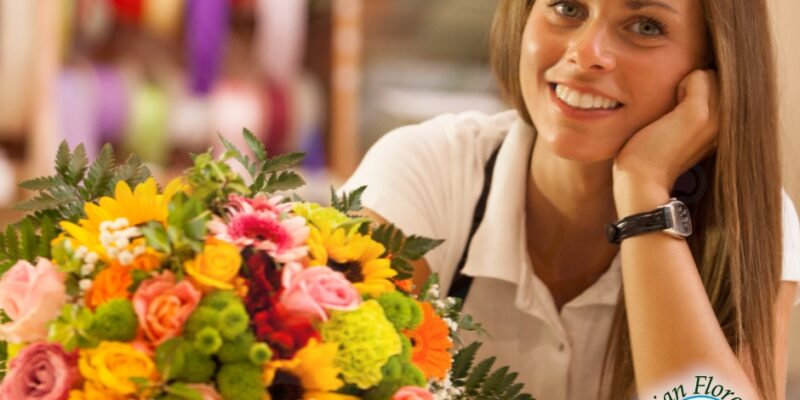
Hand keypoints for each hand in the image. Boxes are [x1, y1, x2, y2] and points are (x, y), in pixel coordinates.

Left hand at [613, 70, 718, 210]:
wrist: (643, 179)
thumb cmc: (655, 154)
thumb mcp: (685, 130)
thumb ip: (698, 110)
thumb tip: (698, 81)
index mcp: (727, 128)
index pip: (725, 86)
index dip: (700, 91)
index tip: (680, 114)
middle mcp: (728, 123)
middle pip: (719, 77)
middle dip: (696, 84)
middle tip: (675, 111)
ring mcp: (717, 118)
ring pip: (711, 74)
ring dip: (688, 84)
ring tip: (672, 112)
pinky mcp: (698, 114)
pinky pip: (698, 75)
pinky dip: (681, 84)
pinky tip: (669, 110)